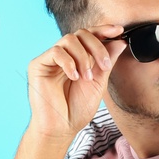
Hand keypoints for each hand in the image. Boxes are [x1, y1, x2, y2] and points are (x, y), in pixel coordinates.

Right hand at [27, 26, 128, 142]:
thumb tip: (120, 42)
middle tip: (105, 66)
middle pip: (80, 33)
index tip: (119, 30)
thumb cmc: (77, 109)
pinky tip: (74, 77)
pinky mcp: (38, 65)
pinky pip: (56, 52)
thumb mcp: (99, 83)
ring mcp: (50, 59)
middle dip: (97, 46)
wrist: (62, 128)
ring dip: (83, 57)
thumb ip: (107, 62)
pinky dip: (69, 63)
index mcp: (77, 58)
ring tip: (87, 77)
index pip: (89, 36)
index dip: (103, 30)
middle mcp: (63, 56)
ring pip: (68, 39)